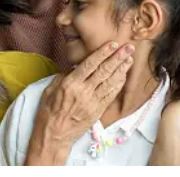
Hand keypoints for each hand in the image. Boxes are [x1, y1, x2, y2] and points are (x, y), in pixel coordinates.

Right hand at [25, 41, 133, 164]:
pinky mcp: (98, 110)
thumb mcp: (50, 89)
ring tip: (129, 58)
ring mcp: (93, 102)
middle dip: (118, 58)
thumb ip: (64, 76)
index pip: (90, 64)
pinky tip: (123, 75)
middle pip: (104, 71)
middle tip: (129, 47)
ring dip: (121, 69)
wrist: (54, 135)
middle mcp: (84, 91)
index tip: (113, 44)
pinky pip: (111, 95)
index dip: (103, 53)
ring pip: (110, 82)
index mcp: (70, 84)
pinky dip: (118, 84)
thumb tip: (76, 67)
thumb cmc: (49, 111)